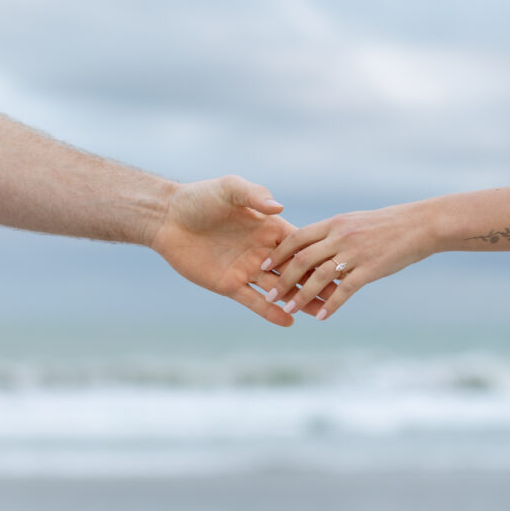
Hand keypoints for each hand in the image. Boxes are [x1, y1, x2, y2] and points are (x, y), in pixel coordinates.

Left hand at [150, 175, 327, 325]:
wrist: (167, 217)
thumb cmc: (199, 197)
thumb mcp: (229, 189)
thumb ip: (254, 196)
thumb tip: (279, 208)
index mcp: (267, 227)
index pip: (299, 244)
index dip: (318, 254)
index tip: (341, 263)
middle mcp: (261, 251)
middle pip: (295, 270)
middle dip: (316, 282)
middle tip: (340, 294)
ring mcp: (246, 269)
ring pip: (279, 289)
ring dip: (299, 300)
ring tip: (321, 313)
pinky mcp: (228, 284)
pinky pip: (253, 301)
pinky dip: (270, 312)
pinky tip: (290, 321)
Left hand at [260, 202, 435, 320]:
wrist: (419, 225)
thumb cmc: (387, 225)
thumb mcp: (354, 221)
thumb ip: (333, 233)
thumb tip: (312, 246)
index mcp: (334, 224)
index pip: (297, 237)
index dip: (278, 253)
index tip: (264, 265)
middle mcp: (340, 237)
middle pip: (302, 259)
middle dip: (282, 279)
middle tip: (270, 294)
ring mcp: (354, 253)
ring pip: (319, 277)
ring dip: (300, 296)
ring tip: (288, 309)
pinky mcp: (369, 269)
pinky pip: (345, 290)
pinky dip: (330, 305)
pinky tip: (320, 317)